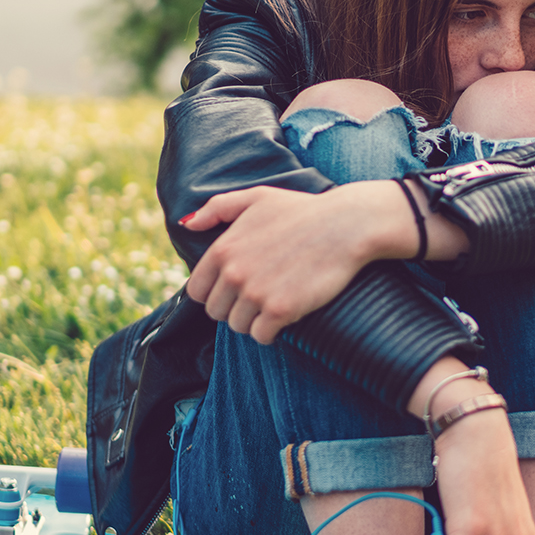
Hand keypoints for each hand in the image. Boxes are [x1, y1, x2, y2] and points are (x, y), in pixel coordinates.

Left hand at [181, 182, 399, 342]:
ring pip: (238, 326)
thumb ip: (217, 208)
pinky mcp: (280, 310)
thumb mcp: (257, 198)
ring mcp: (256, 293)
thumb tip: (187, 225)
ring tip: (273, 307)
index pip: (197, 291)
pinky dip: (271, 332)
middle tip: (259, 299)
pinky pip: (262, 336)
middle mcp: (233, 273)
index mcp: (223, 249)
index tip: (236, 291)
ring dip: (254, 322)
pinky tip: (284, 319)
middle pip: (217, 313)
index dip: (216, 294)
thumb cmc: (304, 210)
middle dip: (235, 309)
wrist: (347, 225)